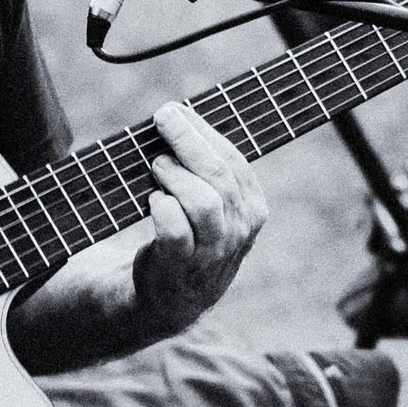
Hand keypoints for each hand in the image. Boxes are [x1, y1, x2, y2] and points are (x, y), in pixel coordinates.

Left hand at [130, 100, 266, 335]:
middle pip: (218, 175)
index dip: (204, 131)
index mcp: (253, 207)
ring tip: (157, 165)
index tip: (176, 110)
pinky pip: (175, 231)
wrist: (173, 297)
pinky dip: (162, 209)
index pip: (234, 160)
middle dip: (187, 141)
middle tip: (162, 119)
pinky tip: (154, 200)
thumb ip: (208, 170)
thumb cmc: (191, 236)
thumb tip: (179, 116)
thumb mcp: (214, 206)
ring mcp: (214, 251)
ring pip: (203, 202)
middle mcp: (240, 229)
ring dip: (176, 176)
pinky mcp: (182, 267)